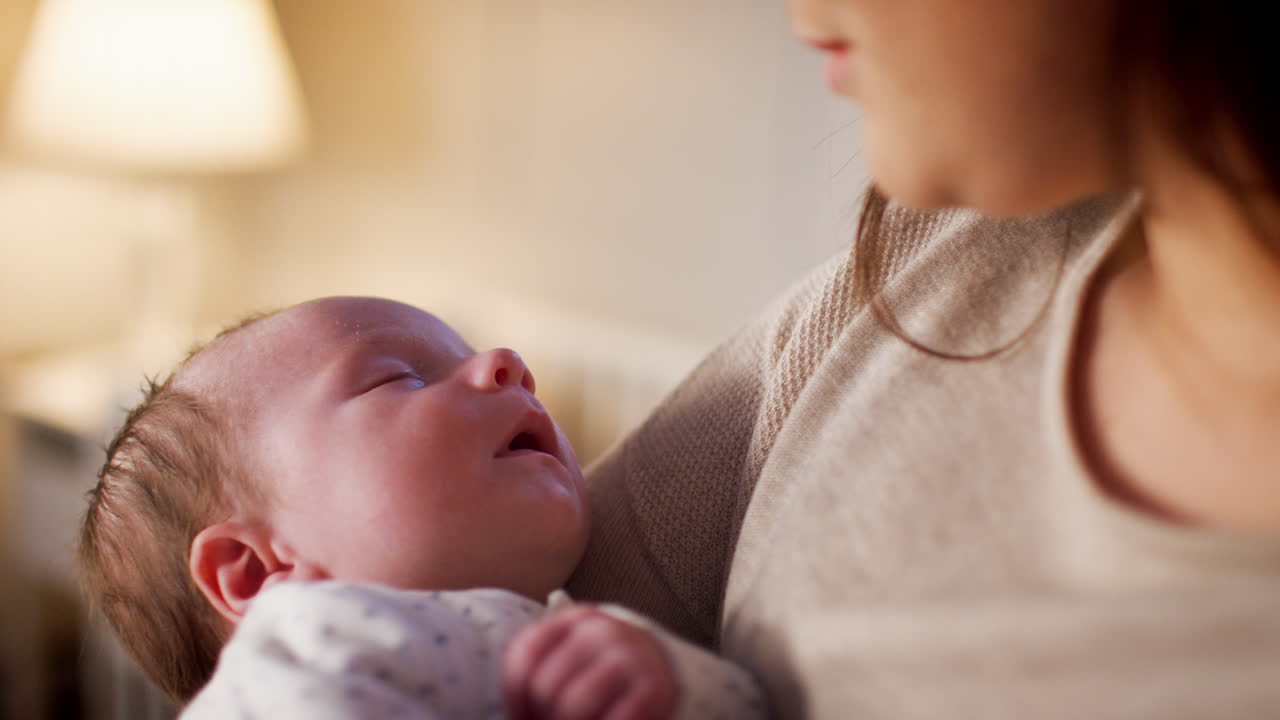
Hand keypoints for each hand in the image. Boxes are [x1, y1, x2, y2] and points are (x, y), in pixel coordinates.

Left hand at [503, 605, 677, 719]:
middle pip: (545, 687)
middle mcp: (601, 631)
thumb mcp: (571, 657)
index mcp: (573, 620)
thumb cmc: (602, 673)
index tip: (526, 715)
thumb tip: (515, 713)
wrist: (663, 670)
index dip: (515, 699)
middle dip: (544, 718)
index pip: (524, 658)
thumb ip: (537, 668)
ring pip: (573, 707)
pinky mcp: (653, 688)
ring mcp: (630, 656)